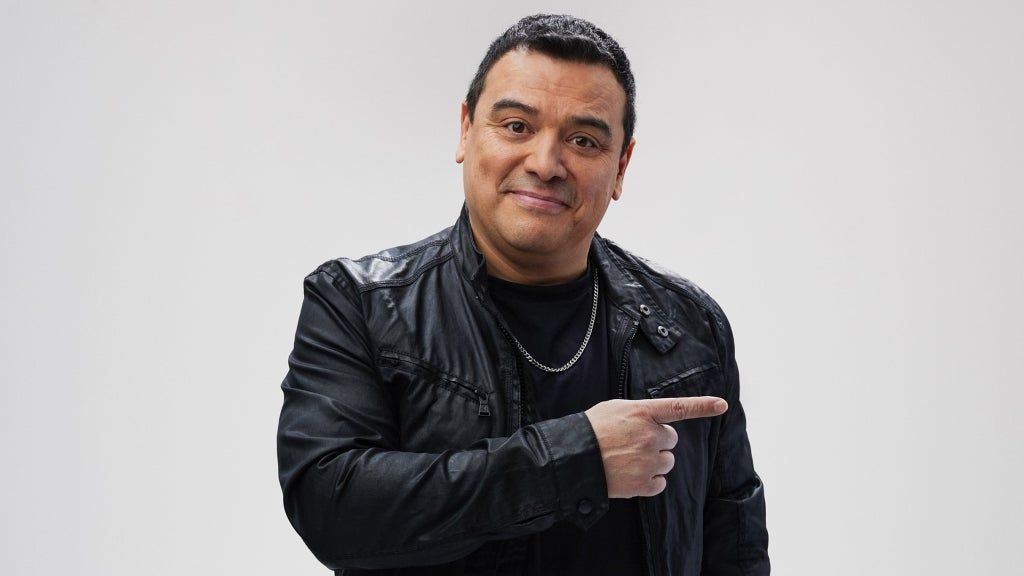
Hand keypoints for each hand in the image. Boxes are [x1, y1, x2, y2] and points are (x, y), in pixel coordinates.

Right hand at [584, 396, 727, 497]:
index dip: (703, 406)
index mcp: (643, 412)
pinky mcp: (644, 482)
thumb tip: (653, 421)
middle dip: (657, 441)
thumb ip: (639, 413)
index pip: (679, 407)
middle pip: (671, 439)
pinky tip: (630, 475)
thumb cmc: (591, 430)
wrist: (573, 458)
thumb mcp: (614, 409)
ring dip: (654, 461)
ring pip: (667, 462)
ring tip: (629, 460)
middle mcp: (650, 434)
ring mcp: (648, 460)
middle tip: (632, 443)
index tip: (723, 405)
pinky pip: (660, 482)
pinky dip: (649, 481)